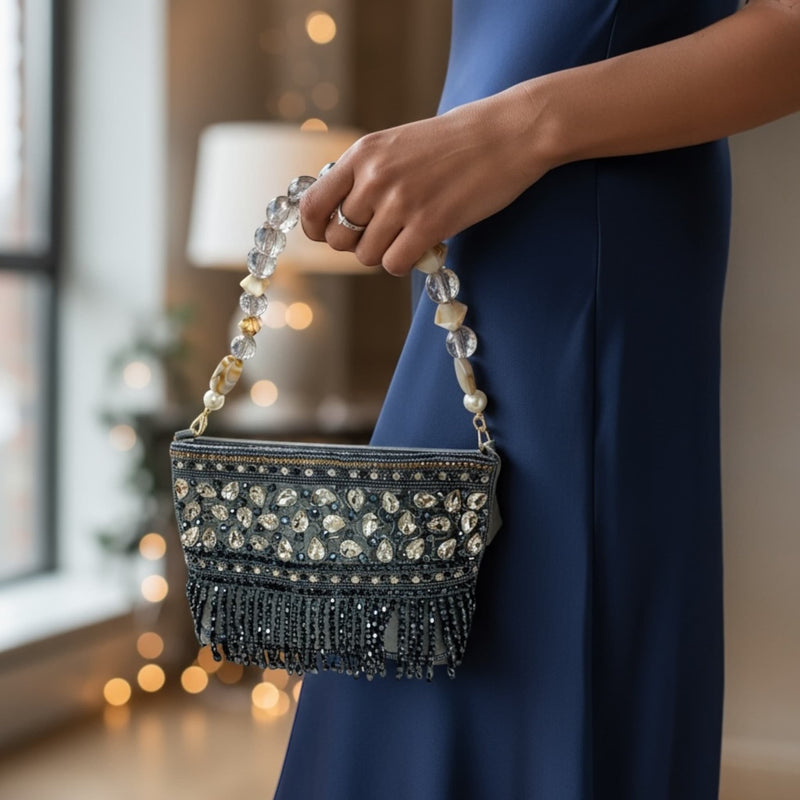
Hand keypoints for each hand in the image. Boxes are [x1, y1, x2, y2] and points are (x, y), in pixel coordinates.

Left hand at [299, 87, 557, 275]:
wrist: (507, 134)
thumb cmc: (455, 142)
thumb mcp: (397, 144)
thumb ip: (366, 174)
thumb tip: (340, 212)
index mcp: (363, 154)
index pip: (312, 204)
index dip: (316, 229)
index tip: (328, 234)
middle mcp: (375, 177)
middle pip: (338, 239)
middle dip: (356, 245)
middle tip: (383, 235)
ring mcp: (401, 201)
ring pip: (367, 256)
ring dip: (386, 254)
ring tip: (410, 235)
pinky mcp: (429, 224)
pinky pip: (394, 264)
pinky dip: (405, 262)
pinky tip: (423, 245)